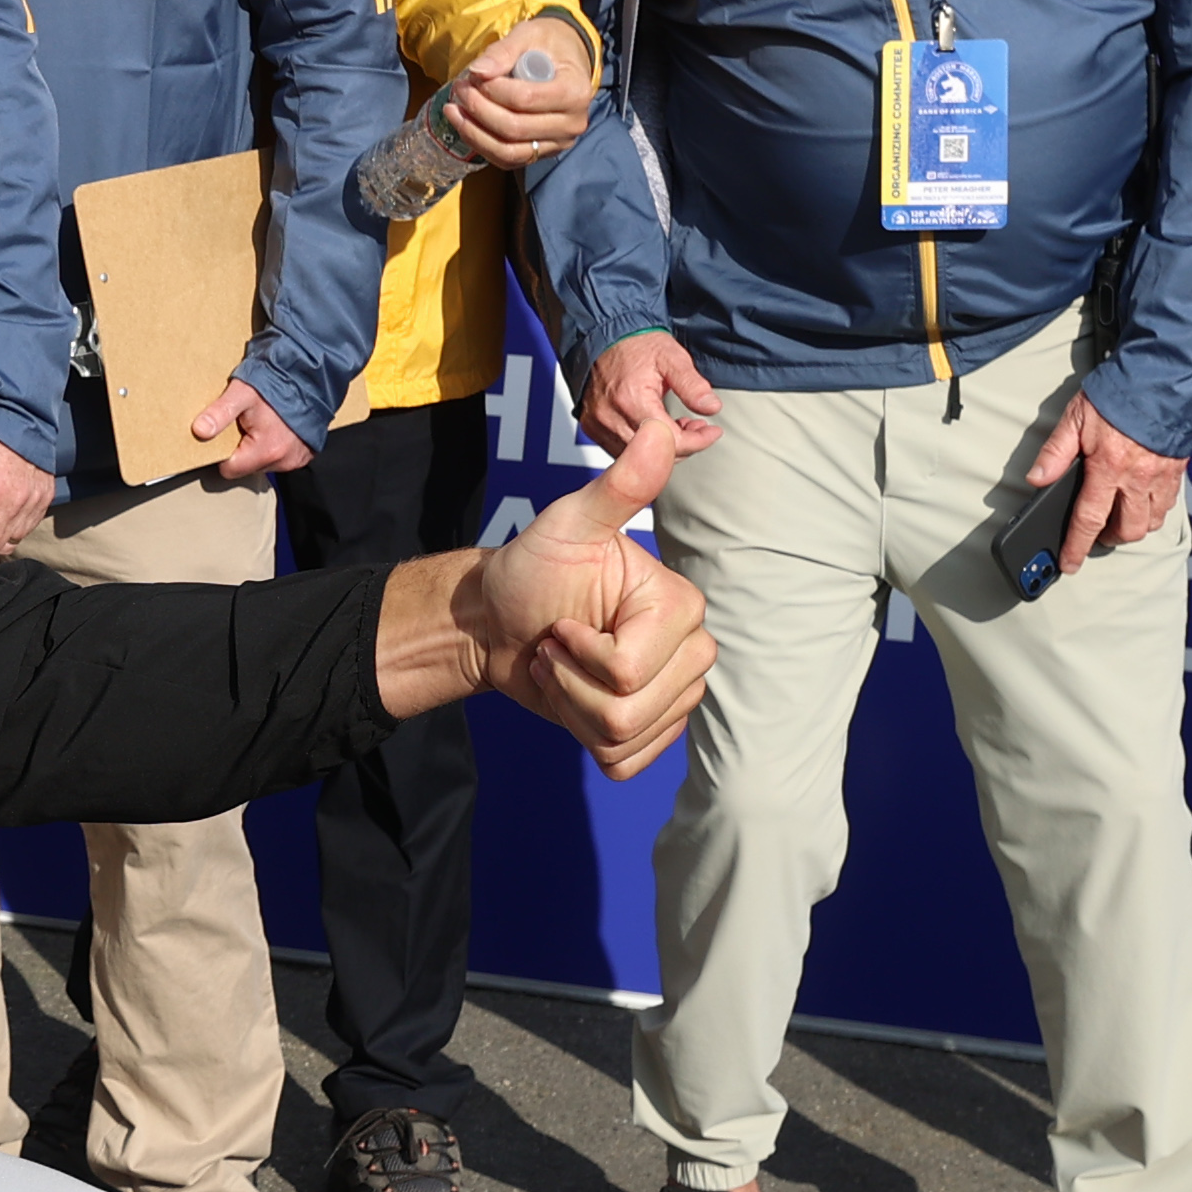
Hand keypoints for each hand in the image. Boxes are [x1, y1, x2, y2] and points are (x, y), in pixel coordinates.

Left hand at [187, 376, 315, 483]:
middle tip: (244, 423)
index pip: (229, 470)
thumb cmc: (275, 382)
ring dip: (258, 448)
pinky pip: (280, 458)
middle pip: (247, 467)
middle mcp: (284, 460)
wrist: (309, 375)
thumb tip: (199, 430)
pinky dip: (274, 446)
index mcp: (266, 451)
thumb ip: (220, 413)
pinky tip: (275, 427)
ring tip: (261, 423)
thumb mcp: (241, 393)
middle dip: (241, 449)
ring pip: (263, 463)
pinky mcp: (305, 454)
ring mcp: (297, 459)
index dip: (221, 453)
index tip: (223, 435)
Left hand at [436, 15, 596, 165]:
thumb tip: (477, 71)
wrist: (566, 60)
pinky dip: (481, 145)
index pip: (525, 99)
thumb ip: (504, 51)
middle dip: (479, 109)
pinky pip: (507, 159)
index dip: (492, 90)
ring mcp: (558, 142)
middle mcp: (572, 123)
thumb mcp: (529, 35)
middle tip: (460, 89)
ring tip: (453, 110)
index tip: (473, 75)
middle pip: (514, 128)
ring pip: (509, 151)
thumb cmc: (548, 45)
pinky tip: (464, 125)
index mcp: (575, 92)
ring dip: (474, 132)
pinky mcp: (542, 152)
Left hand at [445, 418, 709, 778]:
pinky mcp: (651, 730)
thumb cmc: (529, 569)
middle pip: (627, 711)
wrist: (498, 621)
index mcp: (681, 607)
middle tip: (555, 646)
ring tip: (561, 668)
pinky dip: (582, 737)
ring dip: (569, 708)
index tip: (561, 622)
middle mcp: (692, 652)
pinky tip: (572, 698)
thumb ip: (617, 487)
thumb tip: (659, 427)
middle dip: (568, 684)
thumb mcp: (565, 526)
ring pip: (621, 739)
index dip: (576, 653)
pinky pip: (624, 764)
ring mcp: (674, 695)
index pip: (625, 669)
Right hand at [577, 325, 721, 456]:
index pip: (670, 440)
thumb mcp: (672, 358)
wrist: (603, 335)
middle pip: (653, 456)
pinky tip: (655, 428)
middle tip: (698, 426)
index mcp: (632, 400)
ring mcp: (598, 424)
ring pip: (636, 458)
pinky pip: (620, 450)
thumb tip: (712, 407)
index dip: (698, 441)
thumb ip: (692, 385)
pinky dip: (642, 447)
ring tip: (678, 425)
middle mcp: (610, 416)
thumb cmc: (636, 345)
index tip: (712, 432)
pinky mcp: (592, 426)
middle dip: (684, 445)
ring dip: (662, 448)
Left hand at [1027, 390, 1188, 569]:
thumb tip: (1037, 478)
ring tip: (1118, 518)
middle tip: (1096, 533)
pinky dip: (1154, 510)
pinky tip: (1141, 500)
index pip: (1089, 520)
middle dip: (1109, 539)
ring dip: (1133, 526)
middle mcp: (1139, 477)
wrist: (1162, 377)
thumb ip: (1056, 452)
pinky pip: (1168, 504)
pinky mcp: (1178, 468)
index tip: (1069, 563)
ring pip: (1151, 521)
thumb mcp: (1075, 418)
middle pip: (1127, 529)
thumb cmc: (1118, 395)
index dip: (1076, 546)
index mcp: (1109, 468)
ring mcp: (1162, 475)